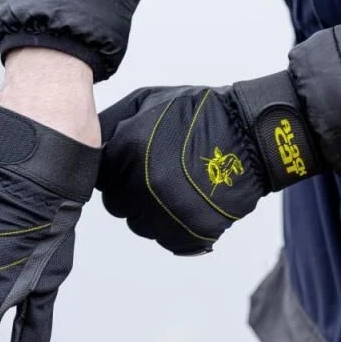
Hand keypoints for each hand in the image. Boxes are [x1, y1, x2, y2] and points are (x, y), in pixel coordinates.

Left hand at [96, 72, 323, 254]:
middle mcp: (144, 185)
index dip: (117, 171)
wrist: (254, 133)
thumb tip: (86, 144)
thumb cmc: (199, 113)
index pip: (101, 179)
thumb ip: (110, 123)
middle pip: (117, 205)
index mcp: (129, 151)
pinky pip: (169, 240)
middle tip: (158, 174)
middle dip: (131, 192)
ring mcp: (169, 212)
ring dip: (153, 211)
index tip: (134, 163)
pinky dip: (177, 227)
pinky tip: (191, 202)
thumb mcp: (147, 100)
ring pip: (141, 226)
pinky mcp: (193, 232)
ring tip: (178, 186)